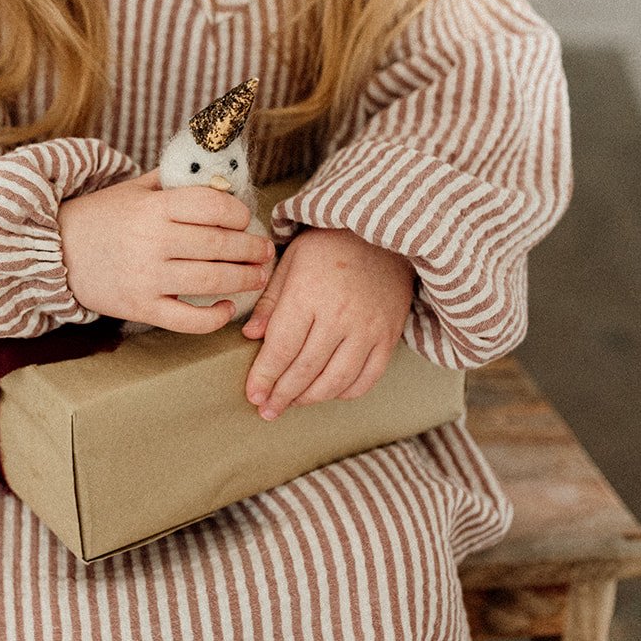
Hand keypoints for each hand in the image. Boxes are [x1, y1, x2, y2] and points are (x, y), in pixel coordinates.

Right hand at [58, 168, 275, 333]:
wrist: (54, 252)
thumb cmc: (100, 217)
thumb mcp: (133, 189)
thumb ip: (174, 182)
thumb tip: (221, 181)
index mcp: (152, 207)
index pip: (211, 206)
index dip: (238, 213)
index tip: (245, 219)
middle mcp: (152, 241)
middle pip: (218, 244)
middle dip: (251, 248)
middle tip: (265, 251)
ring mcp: (146, 277)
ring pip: (211, 280)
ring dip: (244, 279)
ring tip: (258, 276)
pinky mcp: (140, 307)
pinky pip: (187, 319)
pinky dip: (214, 317)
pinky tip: (227, 308)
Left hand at [241, 227, 413, 420]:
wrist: (386, 230)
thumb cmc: (331, 242)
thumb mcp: (291, 259)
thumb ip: (271, 299)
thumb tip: (251, 335)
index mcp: (308, 294)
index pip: (281, 347)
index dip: (264, 376)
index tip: (253, 394)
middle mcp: (339, 316)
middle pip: (305, 369)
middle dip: (282, 394)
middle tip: (267, 410)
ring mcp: (368, 329)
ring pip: (336, 380)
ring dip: (311, 398)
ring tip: (292, 404)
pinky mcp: (389, 336)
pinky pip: (368, 378)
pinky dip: (346, 392)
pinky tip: (328, 392)